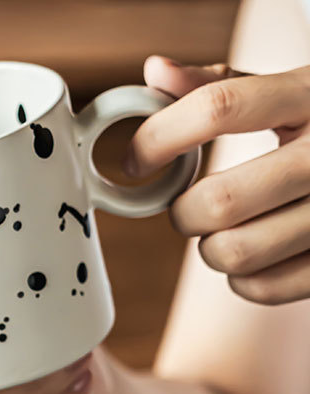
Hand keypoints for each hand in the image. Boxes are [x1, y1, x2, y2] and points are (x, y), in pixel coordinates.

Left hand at [126, 56, 309, 304]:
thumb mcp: (290, 89)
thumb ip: (222, 84)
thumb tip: (154, 72)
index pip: (217, 109)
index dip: (159, 138)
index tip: (135, 161)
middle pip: (216, 201)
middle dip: (184, 211)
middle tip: (191, 206)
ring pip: (232, 252)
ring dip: (210, 248)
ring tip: (225, 231)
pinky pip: (260, 287)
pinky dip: (242, 278)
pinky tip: (255, 254)